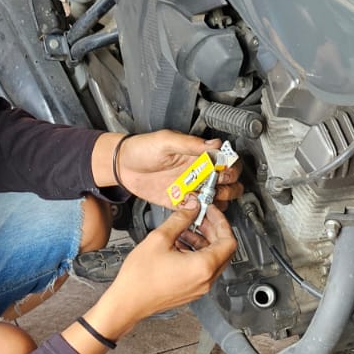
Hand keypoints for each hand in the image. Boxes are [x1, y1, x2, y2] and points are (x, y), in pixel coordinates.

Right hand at [100, 200, 236, 328]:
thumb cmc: (140, 277)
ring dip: (203, 241)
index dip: (221, 222)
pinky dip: (197, 254)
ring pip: (213, 259)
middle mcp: (206, 279)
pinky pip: (203, 269)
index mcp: (203, 266)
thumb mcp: (159, 239)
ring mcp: (200, 287)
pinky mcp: (192, 291)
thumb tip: (192, 208)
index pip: (228, 240)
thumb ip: (180, 219)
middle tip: (199, 217)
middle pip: (223, 250)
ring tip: (186, 230)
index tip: (210, 211)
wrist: (128, 302)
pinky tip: (180, 244)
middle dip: (213, 230)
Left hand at [114, 131, 242, 209]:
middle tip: (216, 185)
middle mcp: (198, 172)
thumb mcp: (167, 141)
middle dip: (228, 186)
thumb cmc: (141, 148)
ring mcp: (190, 188)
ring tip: (207, 198)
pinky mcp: (180, 202)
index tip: (223, 170)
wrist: (122, 166)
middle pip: (228, 182)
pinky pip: (198, 210)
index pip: (226, 161)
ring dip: (218, 200)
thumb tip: (215, 143)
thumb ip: (191, 144)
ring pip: (217, 198)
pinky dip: (202, 212)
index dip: (230, 167)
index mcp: (198, 156)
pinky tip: (196, 206)